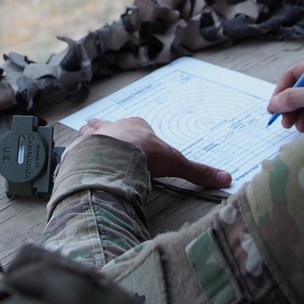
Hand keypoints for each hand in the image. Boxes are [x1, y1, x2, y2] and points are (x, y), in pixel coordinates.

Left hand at [79, 117, 231, 188]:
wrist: (115, 155)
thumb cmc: (146, 154)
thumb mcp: (176, 163)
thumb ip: (198, 172)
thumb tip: (226, 178)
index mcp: (137, 126)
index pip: (137, 127)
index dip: (137, 135)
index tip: (136, 142)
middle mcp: (115, 126)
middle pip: (112, 127)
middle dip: (109, 133)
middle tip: (105, 141)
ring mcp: (96, 135)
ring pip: (91, 133)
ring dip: (90, 139)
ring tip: (87, 146)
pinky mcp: (82, 147)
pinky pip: (77, 148)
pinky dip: (77, 154)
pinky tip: (76, 160)